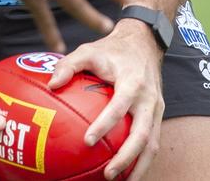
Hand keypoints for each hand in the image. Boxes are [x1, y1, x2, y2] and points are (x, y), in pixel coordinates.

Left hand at [47, 21, 164, 179]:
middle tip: (107, 174)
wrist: (144, 41)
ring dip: (138, 166)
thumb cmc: (112, 49)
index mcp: (132, 81)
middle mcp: (148, 98)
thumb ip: (69, 64)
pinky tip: (127, 173)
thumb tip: (51, 85)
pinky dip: (141, 160)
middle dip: (126, 158)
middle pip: (142, 135)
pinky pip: (152, 141)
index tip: (87, 141)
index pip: (119, 107)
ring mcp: (156, 108)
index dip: (104, 125)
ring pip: (152, 144)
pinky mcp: (158, 115)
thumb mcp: (89, 50)